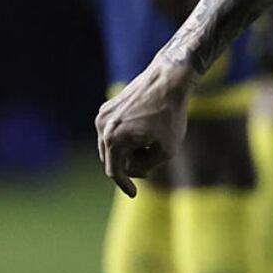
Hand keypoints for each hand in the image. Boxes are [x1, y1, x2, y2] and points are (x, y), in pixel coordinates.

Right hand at [96, 59, 192, 196]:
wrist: (168, 79)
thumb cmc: (171, 115)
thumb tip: (132, 171)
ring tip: (152, 139)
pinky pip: (115, 131)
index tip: (133, 194)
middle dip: (133, 163)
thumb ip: (147, 167)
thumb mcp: (167, 150)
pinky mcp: (107, 108)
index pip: (114, 171)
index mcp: (113, 139)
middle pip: (113, 159)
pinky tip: (146, 128)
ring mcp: (102, 116)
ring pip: (113, 145)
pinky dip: (128, 136)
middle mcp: (102, 127)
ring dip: (131, 149)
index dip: (125, 184)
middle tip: (155, 157)